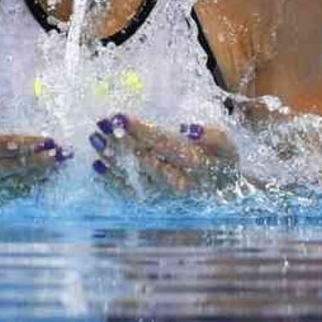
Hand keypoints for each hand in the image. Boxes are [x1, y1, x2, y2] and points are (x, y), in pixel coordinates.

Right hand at [0, 100, 72, 191]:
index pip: (1, 146)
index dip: (25, 144)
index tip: (48, 139)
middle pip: (12, 167)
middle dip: (39, 161)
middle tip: (62, 154)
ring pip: (13, 183)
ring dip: (37, 175)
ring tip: (58, 166)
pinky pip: (7, 194)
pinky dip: (26, 188)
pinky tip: (43, 180)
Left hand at [87, 113, 239, 194]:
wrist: (223, 196)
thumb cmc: (221, 162)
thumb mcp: (226, 146)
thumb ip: (212, 135)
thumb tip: (187, 129)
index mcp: (199, 166)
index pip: (165, 144)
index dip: (141, 130)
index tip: (120, 116)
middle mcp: (180, 185)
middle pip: (146, 161)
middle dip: (122, 141)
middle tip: (102, 123)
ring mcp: (165, 198)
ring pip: (134, 178)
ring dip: (112, 158)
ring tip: (94, 138)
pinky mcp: (154, 205)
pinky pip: (129, 196)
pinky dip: (111, 182)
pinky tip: (97, 165)